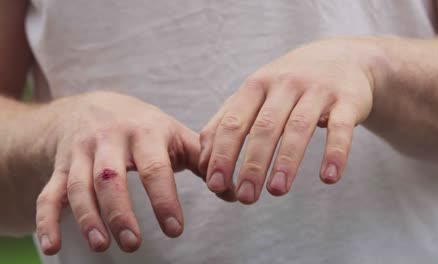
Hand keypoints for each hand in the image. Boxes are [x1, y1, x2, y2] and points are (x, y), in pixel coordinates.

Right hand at [36, 91, 201, 253]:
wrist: (95, 105)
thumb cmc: (143, 127)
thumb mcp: (173, 134)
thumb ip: (203, 159)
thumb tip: (233, 191)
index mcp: (145, 131)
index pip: (153, 166)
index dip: (163, 198)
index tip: (175, 229)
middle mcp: (109, 139)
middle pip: (110, 177)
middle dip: (121, 212)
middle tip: (134, 244)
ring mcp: (82, 151)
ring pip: (78, 186)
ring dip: (87, 218)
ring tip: (101, 246)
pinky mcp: (61, 165)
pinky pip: (49, 192)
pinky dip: (47, 220)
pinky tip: (51, 246)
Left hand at [199, 38, 383, 203]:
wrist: (340, 58)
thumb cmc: (288, 86)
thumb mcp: (255, 94)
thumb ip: (227, 121)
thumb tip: (205, 162)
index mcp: (256, 85)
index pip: (234, 122)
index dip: (222, 154)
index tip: (216, 185)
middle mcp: (284, 85)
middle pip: (264, 127)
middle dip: (252, 164)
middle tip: (246, 198)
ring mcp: (317, 90)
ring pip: (298, 127)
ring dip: (287, 161)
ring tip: (277, 191)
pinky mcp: (347, 100)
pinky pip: (341, 128)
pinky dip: (335, 152)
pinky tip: (329, 178)